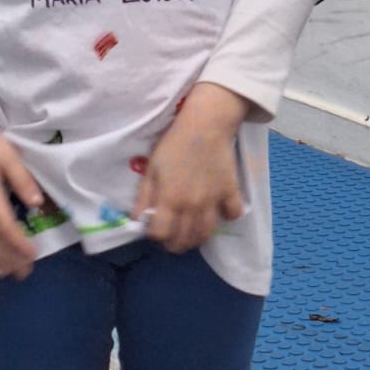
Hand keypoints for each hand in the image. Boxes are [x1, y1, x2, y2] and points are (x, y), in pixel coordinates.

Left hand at [134, 84, 248, 252]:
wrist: (205, 125)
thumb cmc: (174, 145)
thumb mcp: (152, 168)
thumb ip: (144, 197)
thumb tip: (137, 220)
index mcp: (170, 199)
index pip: (161, 234)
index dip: (155, 236)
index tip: (155, 229)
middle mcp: (192, 206)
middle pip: (184, 240)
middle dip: (174, 244)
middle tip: (172, 236)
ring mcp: (214, 201)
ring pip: (206, 234)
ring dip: (196, 238)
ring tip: (191, 231)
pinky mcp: (231, 192)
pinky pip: (232, 214)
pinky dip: (226, 216)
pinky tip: (218, 210)